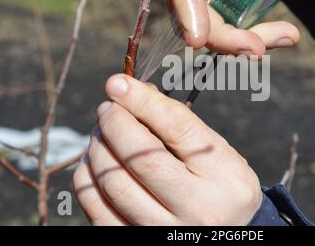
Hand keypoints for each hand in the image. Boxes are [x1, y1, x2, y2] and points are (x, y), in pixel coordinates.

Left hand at [73, 74, 261, 224]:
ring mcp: (166, 231)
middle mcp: (199, 207)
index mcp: (224, 174)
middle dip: (114, 123)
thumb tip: (130, 94)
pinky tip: (95, 164)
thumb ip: (180, 127)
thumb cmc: (219, 185)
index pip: (178, 128)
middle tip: (108, 109)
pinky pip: (96, 209)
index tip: (118, 83)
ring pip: (113, 183)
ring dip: (98, 148)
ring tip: (102, 135)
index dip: (143, 101)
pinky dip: (88, 179)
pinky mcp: (138, 242)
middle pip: (140, 157)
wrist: (226, 234)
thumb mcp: (217, 153)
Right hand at [168, 0, 314, 55]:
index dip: (185, 2)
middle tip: (258, 52)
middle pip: (194, 5)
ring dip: (240, 39)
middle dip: (223, 36)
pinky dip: (247, 30)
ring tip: (286, 37)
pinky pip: (224, 17)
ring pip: (209, 18)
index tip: (198, 40)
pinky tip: (278, 33)